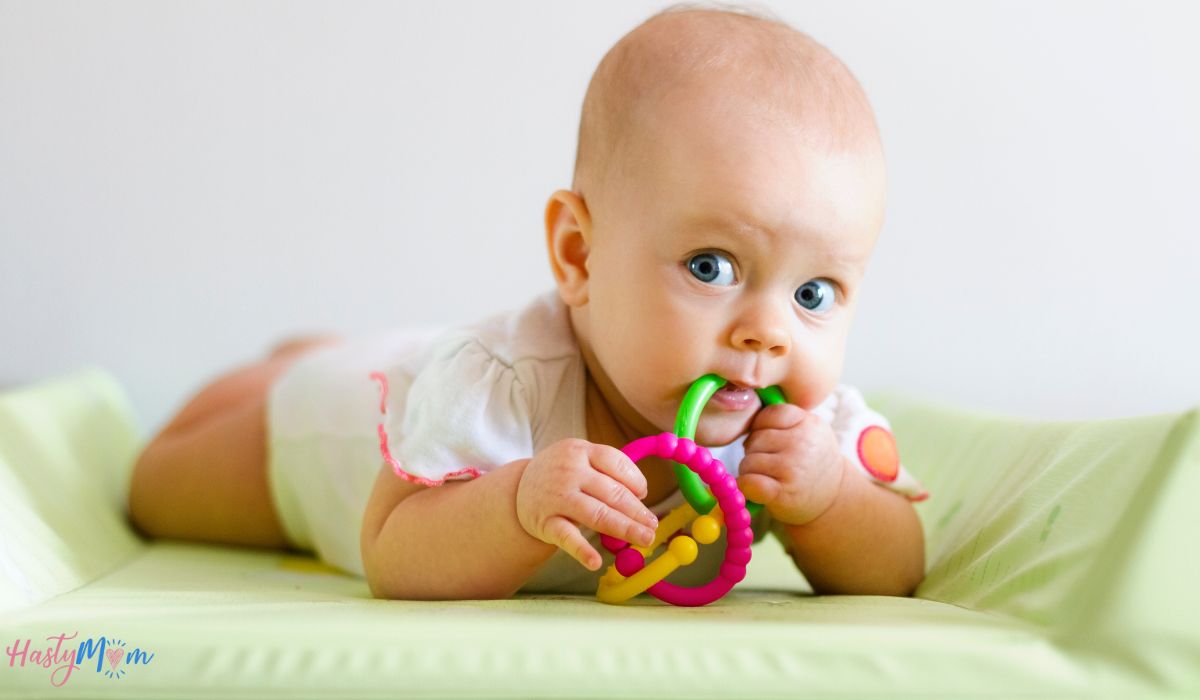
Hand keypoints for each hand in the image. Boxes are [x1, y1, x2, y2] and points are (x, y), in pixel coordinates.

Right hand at [517, 439, 659, 570]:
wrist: (519, 489)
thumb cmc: (560, 474)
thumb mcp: (579, 459)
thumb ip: (607, 472)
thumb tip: (641, 496)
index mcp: (581, 450)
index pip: (615, 462)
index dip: (635, 480)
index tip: (643, 496)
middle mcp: (569, 471)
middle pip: (612, 492)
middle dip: (637, 511)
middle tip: (653, 526)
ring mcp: (556, 497)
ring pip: (597, 514)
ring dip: (625, 528)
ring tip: (644, 539)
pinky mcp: (545, 522)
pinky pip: (567, 537)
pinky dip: (582, 550)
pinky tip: (595, 562)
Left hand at [736, 404, 846, 525]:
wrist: (834, 499)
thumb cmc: (812, 462)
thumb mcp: (810, 431)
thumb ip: (784, 421)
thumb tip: (744, 418)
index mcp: (808, 422)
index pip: (768, 414)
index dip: (762, 428)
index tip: (771, 441)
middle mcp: (802, 443)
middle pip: (755, 439)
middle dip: (755, 451)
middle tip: (769, 463)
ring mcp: (792, 468)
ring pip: (748, 461)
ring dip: (751, 471)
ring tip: (768, 476)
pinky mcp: (782, 493)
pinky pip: (748, 482)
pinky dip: (747, 486)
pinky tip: (758, 488)